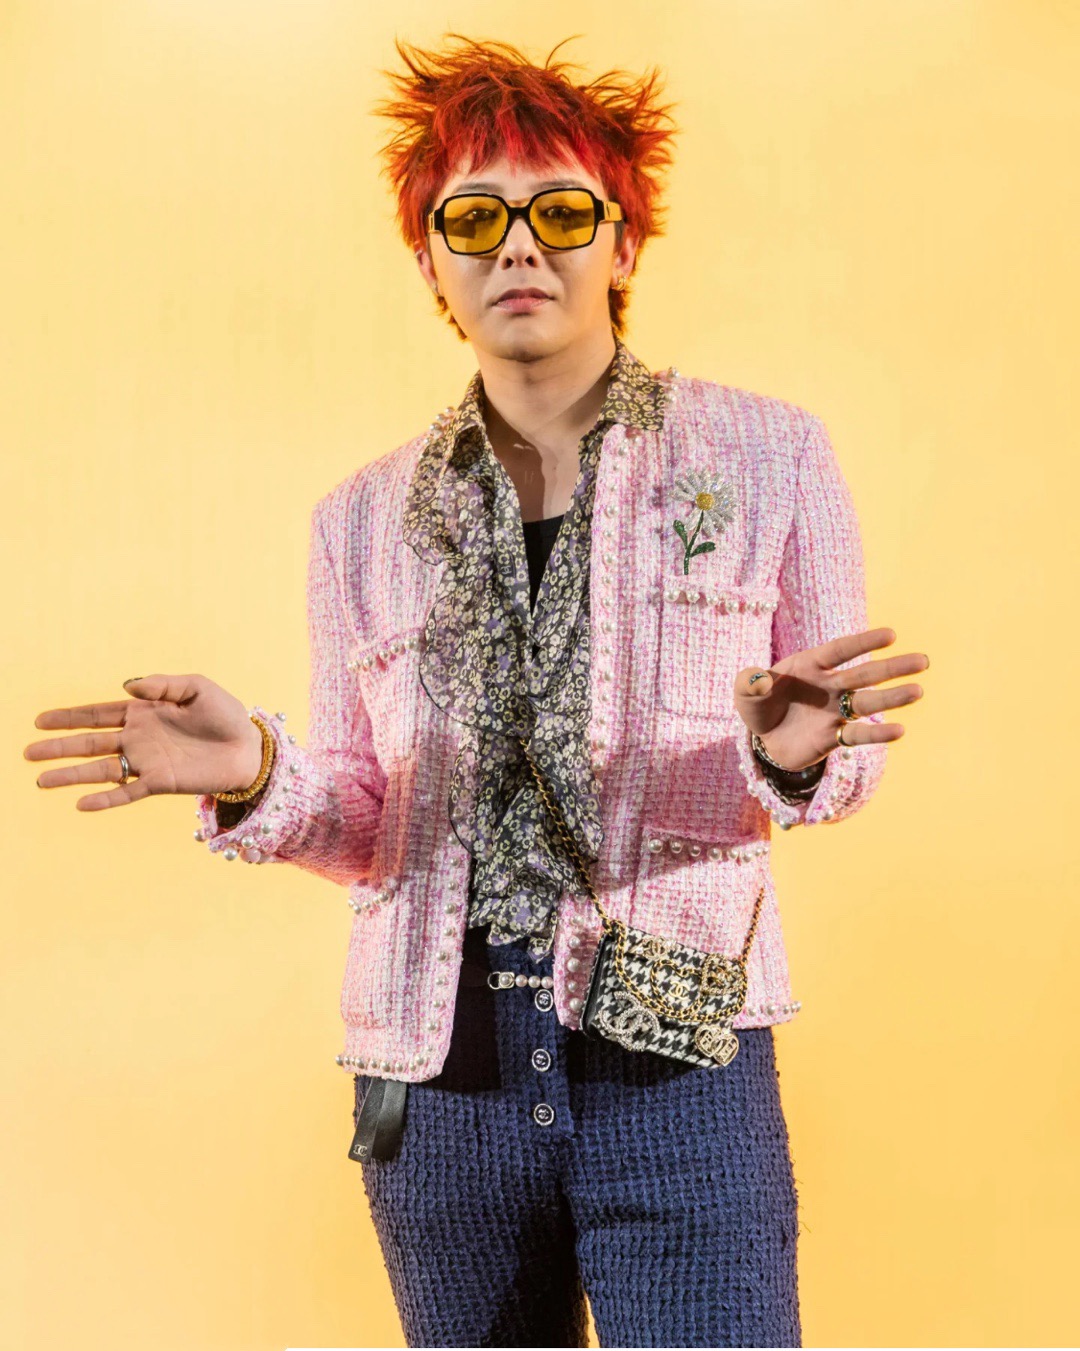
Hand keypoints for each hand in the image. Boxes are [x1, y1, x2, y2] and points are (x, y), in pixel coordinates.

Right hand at [24, 674, 265, 810]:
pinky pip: (127, 792)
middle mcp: (139, 738)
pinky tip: (81, 804)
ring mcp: (147, 762)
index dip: (69, 718)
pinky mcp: (160, 783)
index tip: (40, 721)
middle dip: (59, 747)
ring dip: (72, 775)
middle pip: (90, 743)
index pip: (98, 714)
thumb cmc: (225, 715)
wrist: (249, 748)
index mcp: (144, 712)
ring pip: (101, 770)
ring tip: (41, 780)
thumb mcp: (198, 688)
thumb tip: (128, 686)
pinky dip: (106, 799)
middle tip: (28, 752)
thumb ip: (164, 684)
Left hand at [734, 627, 927, 771]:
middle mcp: (829, 686)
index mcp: (810, 665)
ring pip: (868, 702)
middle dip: (893, 667)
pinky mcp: (834, 737)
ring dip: (892, 698)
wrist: (762, 738)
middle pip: (864, 674)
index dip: (863, 643)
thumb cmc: (758, 704)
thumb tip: (758, 679)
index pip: (840, 650)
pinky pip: (858, 735)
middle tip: (923, 660)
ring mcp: (834, 711)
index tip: (891, 635)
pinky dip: (877, 734)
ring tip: (918, 691)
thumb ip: (750, 683)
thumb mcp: (745, 692)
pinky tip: (899, 731)